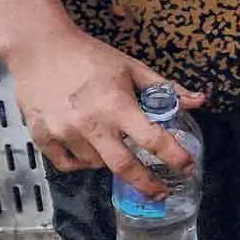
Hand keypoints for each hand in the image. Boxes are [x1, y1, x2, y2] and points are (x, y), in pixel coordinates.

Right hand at [8, 28, 205, 197]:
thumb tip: (199, 100)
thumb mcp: (132, 67)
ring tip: (112, 142)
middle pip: (123, 167)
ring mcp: (64, 133)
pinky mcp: (42, 137)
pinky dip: (81, 162)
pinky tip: (89, 150)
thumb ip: (165, 88)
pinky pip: (67, 164)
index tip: (188, 168)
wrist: (40, 47)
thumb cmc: (90, 56)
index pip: (152, 139)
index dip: (175, 157)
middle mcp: (90, 124)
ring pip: (95, 164)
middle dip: (146, 184)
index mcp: (117, 105)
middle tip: (161, 192)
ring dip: (109, 160)